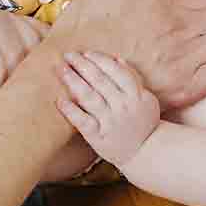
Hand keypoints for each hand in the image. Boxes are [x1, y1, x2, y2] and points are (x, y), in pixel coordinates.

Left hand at [57, 52, 158, 167]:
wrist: (145, 152)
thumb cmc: (143, 122)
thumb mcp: (146, 99)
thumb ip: (133, 79)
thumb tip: (117, 59)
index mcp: (137, 95)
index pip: (117, 71)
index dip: (100, 60)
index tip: (86, 53)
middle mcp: (123, 107)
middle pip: (100, 81)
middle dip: (83, 65)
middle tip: (68, 55)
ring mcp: (111, 122)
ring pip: (89, 97)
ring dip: (73, 81)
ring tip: (61, 70)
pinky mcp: (99, 137)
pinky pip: (82, 121)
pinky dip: (71, 110)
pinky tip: (60, 101)